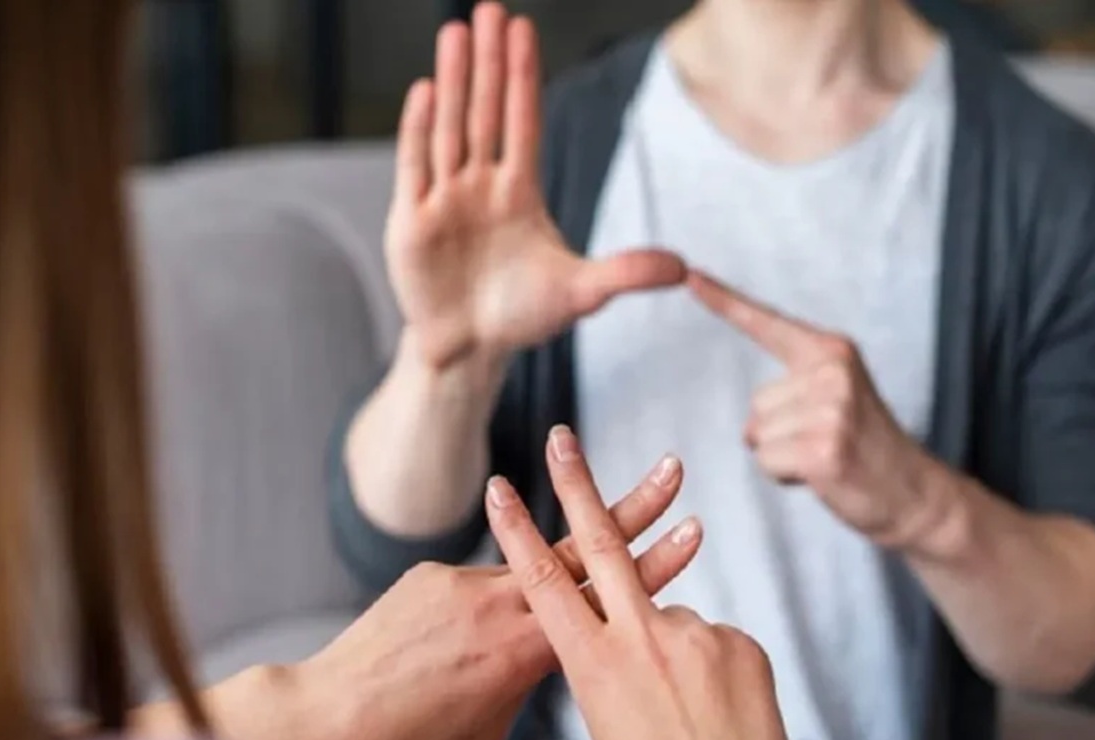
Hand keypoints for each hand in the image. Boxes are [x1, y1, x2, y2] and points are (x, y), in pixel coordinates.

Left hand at [290, 452, 699, 739]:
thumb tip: (543, 644)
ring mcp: (461, 582)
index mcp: (523, 650)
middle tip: (671, 470)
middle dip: (632, 506)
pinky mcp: (429, 573)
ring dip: (537, 574)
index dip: (656, 563)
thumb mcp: (493, 724)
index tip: (693, 531)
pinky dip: (475, 608)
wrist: (326, 721)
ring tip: (505, 621)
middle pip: (581, 549)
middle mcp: (498, 603)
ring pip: (524, 566)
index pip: (605, 599)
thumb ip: (528, 672)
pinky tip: (442, 644)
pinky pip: (473, 583)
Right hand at [385, 3, 685, 370]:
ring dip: (454, 80)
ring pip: (450, 128)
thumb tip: (683, 268)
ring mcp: (444, 200)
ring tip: (456, 32)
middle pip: (486, 112)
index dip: (524, 76)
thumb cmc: (521, 315)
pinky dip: (420, 130)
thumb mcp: (580, 293)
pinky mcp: (411, 222)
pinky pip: (416, 167)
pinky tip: (426, 90)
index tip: (524, 28)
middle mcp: (480, 186)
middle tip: (489, 8)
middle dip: (489, 61)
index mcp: (519, 192)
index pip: (523, 122)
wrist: (469, 349)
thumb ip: (626, 274)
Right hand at [486, 426, 794, 739]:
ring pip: (668, 616)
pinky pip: (713, 642)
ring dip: (667, 654)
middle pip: (600, 543)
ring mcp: (696, 636)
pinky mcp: (741, 644)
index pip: (542, 583)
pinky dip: (707, 670)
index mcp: (592, 667)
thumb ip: (608, 682)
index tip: (500, 488)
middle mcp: (642, 639)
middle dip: (577, 484)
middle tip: (562, 439)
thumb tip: (621, 660)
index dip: (517, 532)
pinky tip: (717, 714)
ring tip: (685, 716)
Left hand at [688, 270, 939, 547]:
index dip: (723, 301)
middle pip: (756, 403)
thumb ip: (794, 387)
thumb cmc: (866, 448)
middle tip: (825, 442)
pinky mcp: (823, 449)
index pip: (766, 323)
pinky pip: (766, 460)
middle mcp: (831, 371)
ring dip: (782, 456)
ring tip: (825, 457)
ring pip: (758, 435)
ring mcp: (830, 409)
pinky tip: (821, 475)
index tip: (690, 275)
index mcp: (832, 350)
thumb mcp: (837, 397)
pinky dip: (784, 476)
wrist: (915, 493)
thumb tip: (749, 426)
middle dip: (779, 432)